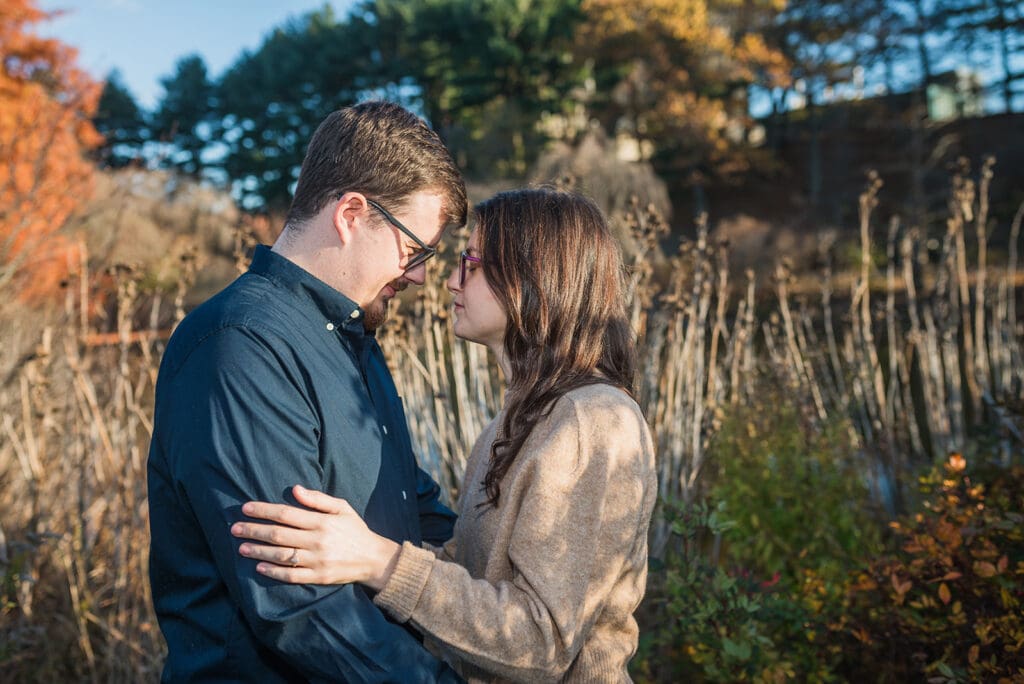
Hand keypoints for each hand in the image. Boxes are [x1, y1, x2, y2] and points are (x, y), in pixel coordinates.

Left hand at [230, 485, 399, 590]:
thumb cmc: (355, 529)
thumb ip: (318, 499)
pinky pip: (292, 575)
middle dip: (254, 530)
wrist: (374, 558)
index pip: (285, 514)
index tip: (245, 509)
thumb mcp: (342, 507)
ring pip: (281, 555)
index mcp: (322, 521)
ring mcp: (317, 560)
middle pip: (278, 534)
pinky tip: (260, 568)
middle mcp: (317, 540)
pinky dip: (274, 572)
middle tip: (235, 528)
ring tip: (242, 548)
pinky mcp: (318, 577)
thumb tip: (295, 489)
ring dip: (259, 552)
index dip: (263, 510)